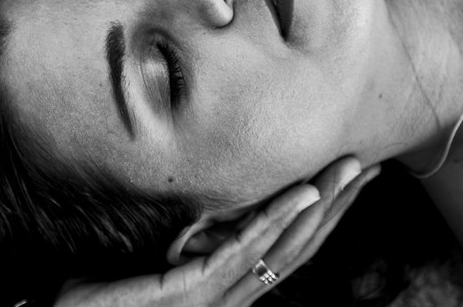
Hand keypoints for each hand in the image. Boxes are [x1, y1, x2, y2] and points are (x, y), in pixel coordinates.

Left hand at [50, 158, 379, 306]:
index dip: (320, 216)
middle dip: (336, 207)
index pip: (285, 247)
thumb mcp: (148, 259)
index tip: (344, 181)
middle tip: (367, 168)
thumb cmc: (95, 296)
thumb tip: (192, 204)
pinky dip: (277, 219)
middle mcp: (231, 294)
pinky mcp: (196, 291)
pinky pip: (245, 250)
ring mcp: (217, 295)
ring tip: (348, 170)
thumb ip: (178, 238)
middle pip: (298, 246)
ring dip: (321, 204)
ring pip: (283, 246)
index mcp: (224, 286)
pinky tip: (302, 194)